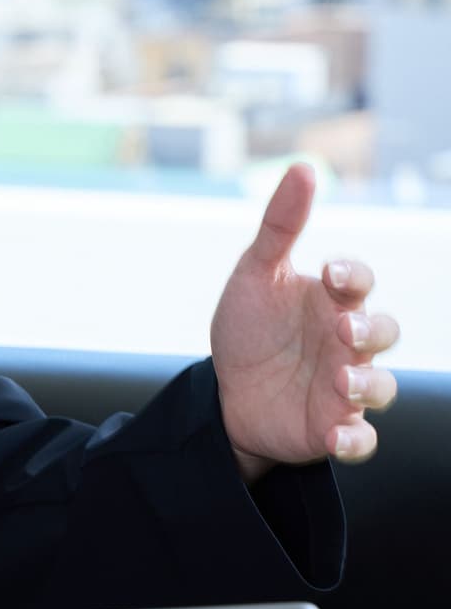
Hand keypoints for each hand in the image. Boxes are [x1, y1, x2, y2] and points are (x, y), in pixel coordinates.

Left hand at [211, 163, 398, 481]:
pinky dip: (355, 440)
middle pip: (383, 331)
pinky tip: (336, 435)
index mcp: (330, 301)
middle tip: (343, 328)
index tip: (329, 273)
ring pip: (381, 386)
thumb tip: (303, 167)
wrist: (227, 391)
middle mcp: (346, 342)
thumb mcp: (255, 275)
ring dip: (368, 383)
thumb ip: (281, 225)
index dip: (352, 275)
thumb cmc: (250, 328)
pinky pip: (361, 439)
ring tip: (342, 380)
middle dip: (370, 329)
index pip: (358, 281)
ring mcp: (345, 387)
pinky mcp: (334, 427)